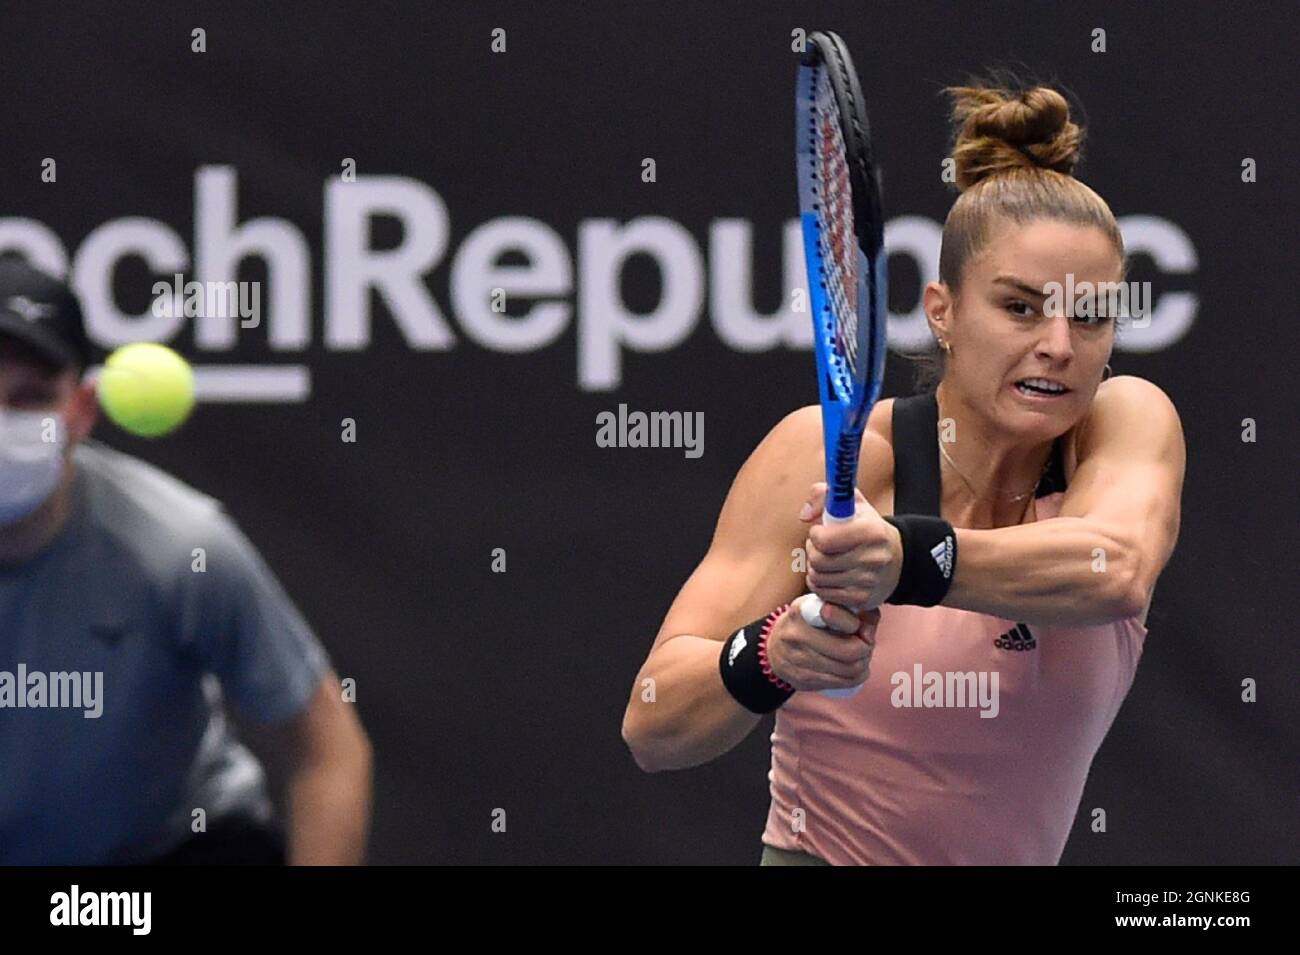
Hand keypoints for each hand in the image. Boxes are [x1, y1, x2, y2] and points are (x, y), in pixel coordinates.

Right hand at [766, 596, 879, 692]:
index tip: (857, 625)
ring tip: (860, 656)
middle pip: (850, 650)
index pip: (839, 618)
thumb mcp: (822, 606)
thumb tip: (870, 628)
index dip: (857, 624)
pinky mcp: (803, 680)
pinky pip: (842, 683)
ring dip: (863, 663)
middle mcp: (797, 635)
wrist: (773, 648)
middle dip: (865, 648)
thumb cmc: (806, 624)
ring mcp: (798, 661)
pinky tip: (854, 669)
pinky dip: (856, 677)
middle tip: (865, 644)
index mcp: (802, 611)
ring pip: (849, 669)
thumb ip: (852, 610)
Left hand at [799, 482, 902, 610]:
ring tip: (825, 559)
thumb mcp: (853, 503)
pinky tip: (830, 575)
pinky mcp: (862, 600)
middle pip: (817, 561)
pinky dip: (820, 584)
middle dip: (812, 551)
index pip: (823, 540)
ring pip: (817, 579)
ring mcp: (867, 582)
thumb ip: (824, 495)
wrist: (900, 559)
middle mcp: (872, 559)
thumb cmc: (869, 528)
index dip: (815, 534)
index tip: (821, 531)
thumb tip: (804, 515)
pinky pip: (824, 594)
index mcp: (871, 532)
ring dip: (814, 569)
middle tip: (821, 546)